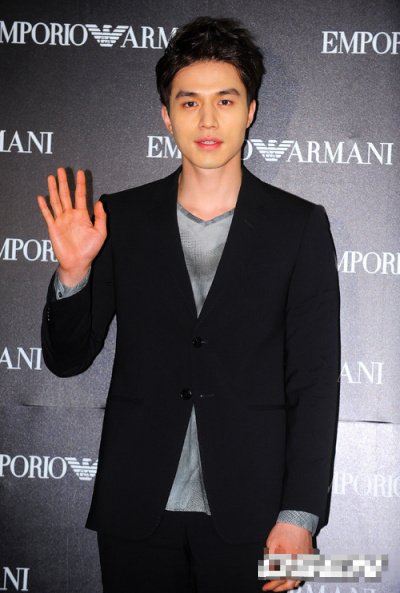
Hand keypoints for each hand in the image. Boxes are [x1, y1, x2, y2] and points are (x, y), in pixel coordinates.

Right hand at [37, 168, 106, 285]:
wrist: (78, 263)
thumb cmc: (90, 250)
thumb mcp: (100, 233)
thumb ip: (101, 217)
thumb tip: (100, 202)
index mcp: (82, 216)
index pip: (81, 196)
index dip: (81, 184)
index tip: (80, 172)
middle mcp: (71, 216)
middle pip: (66, 195)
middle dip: (64, 182)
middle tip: (61, 169)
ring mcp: (61, 221)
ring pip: (56, 201)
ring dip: (53, 189)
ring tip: (51, 177)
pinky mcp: (53, 228)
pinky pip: (48, 215)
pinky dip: (44, 206)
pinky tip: (41, 197)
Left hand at [261, 522, 312, 591]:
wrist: (298, 521)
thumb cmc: (284, 530)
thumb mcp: (271, 544)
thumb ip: (270, 561)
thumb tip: (268, 573)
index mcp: (287, 561)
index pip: (278, 579)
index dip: (271, 585)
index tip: (265, 587)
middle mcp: (297, 565)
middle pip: (288, 583)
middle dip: (279, 588)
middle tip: (271, 588)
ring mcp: (304, 563)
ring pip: (297, 581)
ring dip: (288, 585)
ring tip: (279, 586)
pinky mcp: (309, 560)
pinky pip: (303, 575)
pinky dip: (296, 579)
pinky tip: (291, 579)